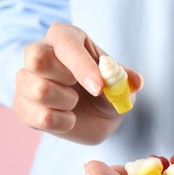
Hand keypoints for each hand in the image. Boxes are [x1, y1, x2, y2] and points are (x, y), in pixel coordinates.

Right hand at [14, 23, 142, 143]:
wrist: (99, 118)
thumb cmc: (108, 92)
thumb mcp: (123, 86)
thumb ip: (126, 81)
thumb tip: (136, 81)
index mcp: (66, 38)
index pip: (66, 44)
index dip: (82, 66)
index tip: (99, 88)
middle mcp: (40, 53)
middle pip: (37, 59)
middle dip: (67, 80)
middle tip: (83, 88)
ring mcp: (28, 80)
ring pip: (39, 90)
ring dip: (68, 103)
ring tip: (76, 102)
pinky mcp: (24, 106)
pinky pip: (39, 117)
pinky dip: (62, 122)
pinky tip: (69, 118)